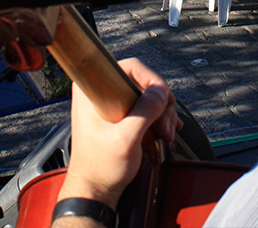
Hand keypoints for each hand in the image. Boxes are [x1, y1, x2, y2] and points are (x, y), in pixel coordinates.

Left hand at [59, 58, 180, 208]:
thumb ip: (145, 112)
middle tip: (166, 124)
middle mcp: (100, 92)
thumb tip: (161, 92)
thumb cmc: (100, 168)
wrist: (96, 190)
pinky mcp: (118, 115)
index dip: (151, 80)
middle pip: (142, 82)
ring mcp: (110, 103)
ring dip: (162, 114)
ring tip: (165, 133)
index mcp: (92, 91)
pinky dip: (157, 119)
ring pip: (147, 95)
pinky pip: (144, 107)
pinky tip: (164, 132)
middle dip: (160, 104)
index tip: (163, 98)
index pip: (129, 67)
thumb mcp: (126, 139)